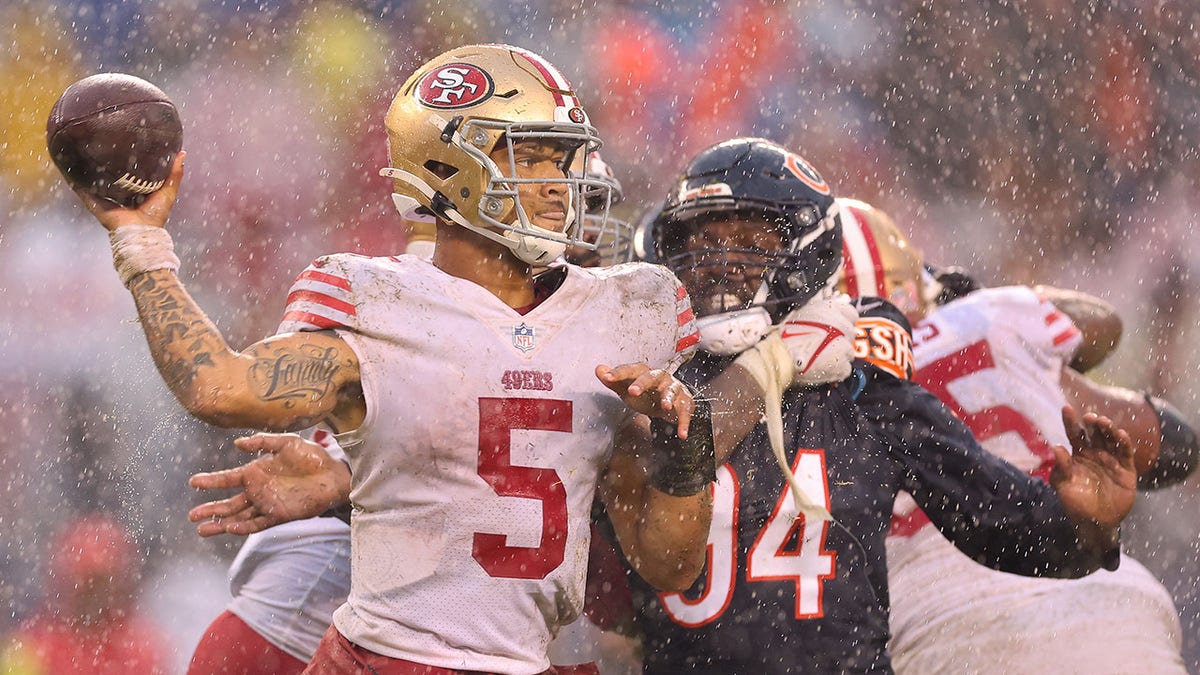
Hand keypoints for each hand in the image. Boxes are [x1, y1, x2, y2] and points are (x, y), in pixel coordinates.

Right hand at [73, 151, 184, 230]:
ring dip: (87, 170)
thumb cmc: (155, 215)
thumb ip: (174, 173)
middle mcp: (119, 195)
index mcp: (135, 192)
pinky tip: (67, 170)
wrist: (140, 232)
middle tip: (102, 145)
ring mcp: (105, 200)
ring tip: (80, 153)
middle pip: (111, 176)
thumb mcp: (167, 191)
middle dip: (107, 163)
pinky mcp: (95, 204)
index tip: (127, 145)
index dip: (129, 161)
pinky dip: (74, 182)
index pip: (130, 174)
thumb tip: (182, 154)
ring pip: (94, 182)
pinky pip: (82, 192)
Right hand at [187, 432, 351, 536]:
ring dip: (222, 523)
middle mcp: (258, 490)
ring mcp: (268, 504)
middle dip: (211, 509)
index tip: (193, 482)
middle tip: (192, 516)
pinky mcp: (280, 515)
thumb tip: (237, 443)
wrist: (333, 474)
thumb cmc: (311, 456)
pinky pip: (258, 523)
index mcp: (256, 472)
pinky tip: (230, 528)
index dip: (210, 481)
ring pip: (239, 517)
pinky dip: (244, 526)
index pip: (228, 479)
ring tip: (203, 530)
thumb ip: (262, 441)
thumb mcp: (286, 442)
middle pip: (229, 503)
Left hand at [597, 363, 695, 438]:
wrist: (670, 402)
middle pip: (652, 376)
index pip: (631, 370)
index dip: (619, 373)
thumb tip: (599, 369)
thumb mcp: (627, 389)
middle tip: (633, 392)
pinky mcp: (685, 402)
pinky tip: (682, 434)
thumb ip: (614, 381)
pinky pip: (686, 411)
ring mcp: (674, 389)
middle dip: (643, 383)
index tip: (607, 377)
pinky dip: (684, 422)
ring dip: (669, 398)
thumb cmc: (646, 394)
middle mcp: (660, 377)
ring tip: (666, 407)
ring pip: (672, 390)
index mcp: (644, 373)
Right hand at [777, 292, 856, 385]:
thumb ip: (819, 317)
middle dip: (840, 341)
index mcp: (830, 309)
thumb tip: (825, 320)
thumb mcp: (801, 315)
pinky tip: (822, 369)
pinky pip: (845, 369)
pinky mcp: (842, 365)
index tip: (837, 330)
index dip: (843, 324)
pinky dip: (836, 372)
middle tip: (824, 346)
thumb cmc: (784, 336)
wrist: (779, 355)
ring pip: (849, 353)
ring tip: (820, 359)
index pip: (851, 314)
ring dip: (838, 357)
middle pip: (850, 334)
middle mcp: (840, 324)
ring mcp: (844, 345)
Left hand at [1051, 406, 1136, 530]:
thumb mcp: (1063, 485)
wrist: (1095, 522)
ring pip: (1111, 439)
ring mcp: (1111, 460)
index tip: (1066, 407)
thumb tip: (1056, 447)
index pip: (1074, 433)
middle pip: (1094, 433)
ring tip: (1103, 422)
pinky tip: (1120, 434)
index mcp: (1078, 454)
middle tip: (1089, 417)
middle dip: (1092, 423)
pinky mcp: (1126, 470)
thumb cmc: (1075, 503)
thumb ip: (1061, 467)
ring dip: (1108, 429)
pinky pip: (1126, 453)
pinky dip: (1124, 443)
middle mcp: (1095, 453)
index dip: (1070, 420)